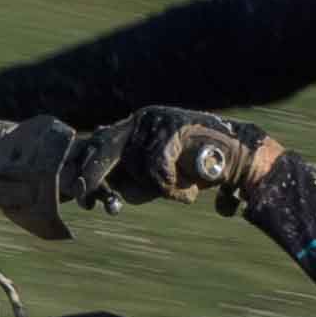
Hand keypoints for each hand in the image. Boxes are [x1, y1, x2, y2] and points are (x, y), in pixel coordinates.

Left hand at [58, 107, 267, 209]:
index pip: (99, 146)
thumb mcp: (154, 179)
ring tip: (180, 187)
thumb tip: (94, 197)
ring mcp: (157, 121)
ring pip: (136, 167)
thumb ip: (127, 182)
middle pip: (105, 148)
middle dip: (94, 175)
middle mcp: (141, 120)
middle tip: (85, 196)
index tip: (77, 194)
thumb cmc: (195, 170)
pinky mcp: (173, 129)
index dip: (85, 170)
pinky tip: (189, 188)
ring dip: (157, 188)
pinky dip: (172, 188)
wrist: (238, 157)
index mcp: (133, 129)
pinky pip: (158, 171)